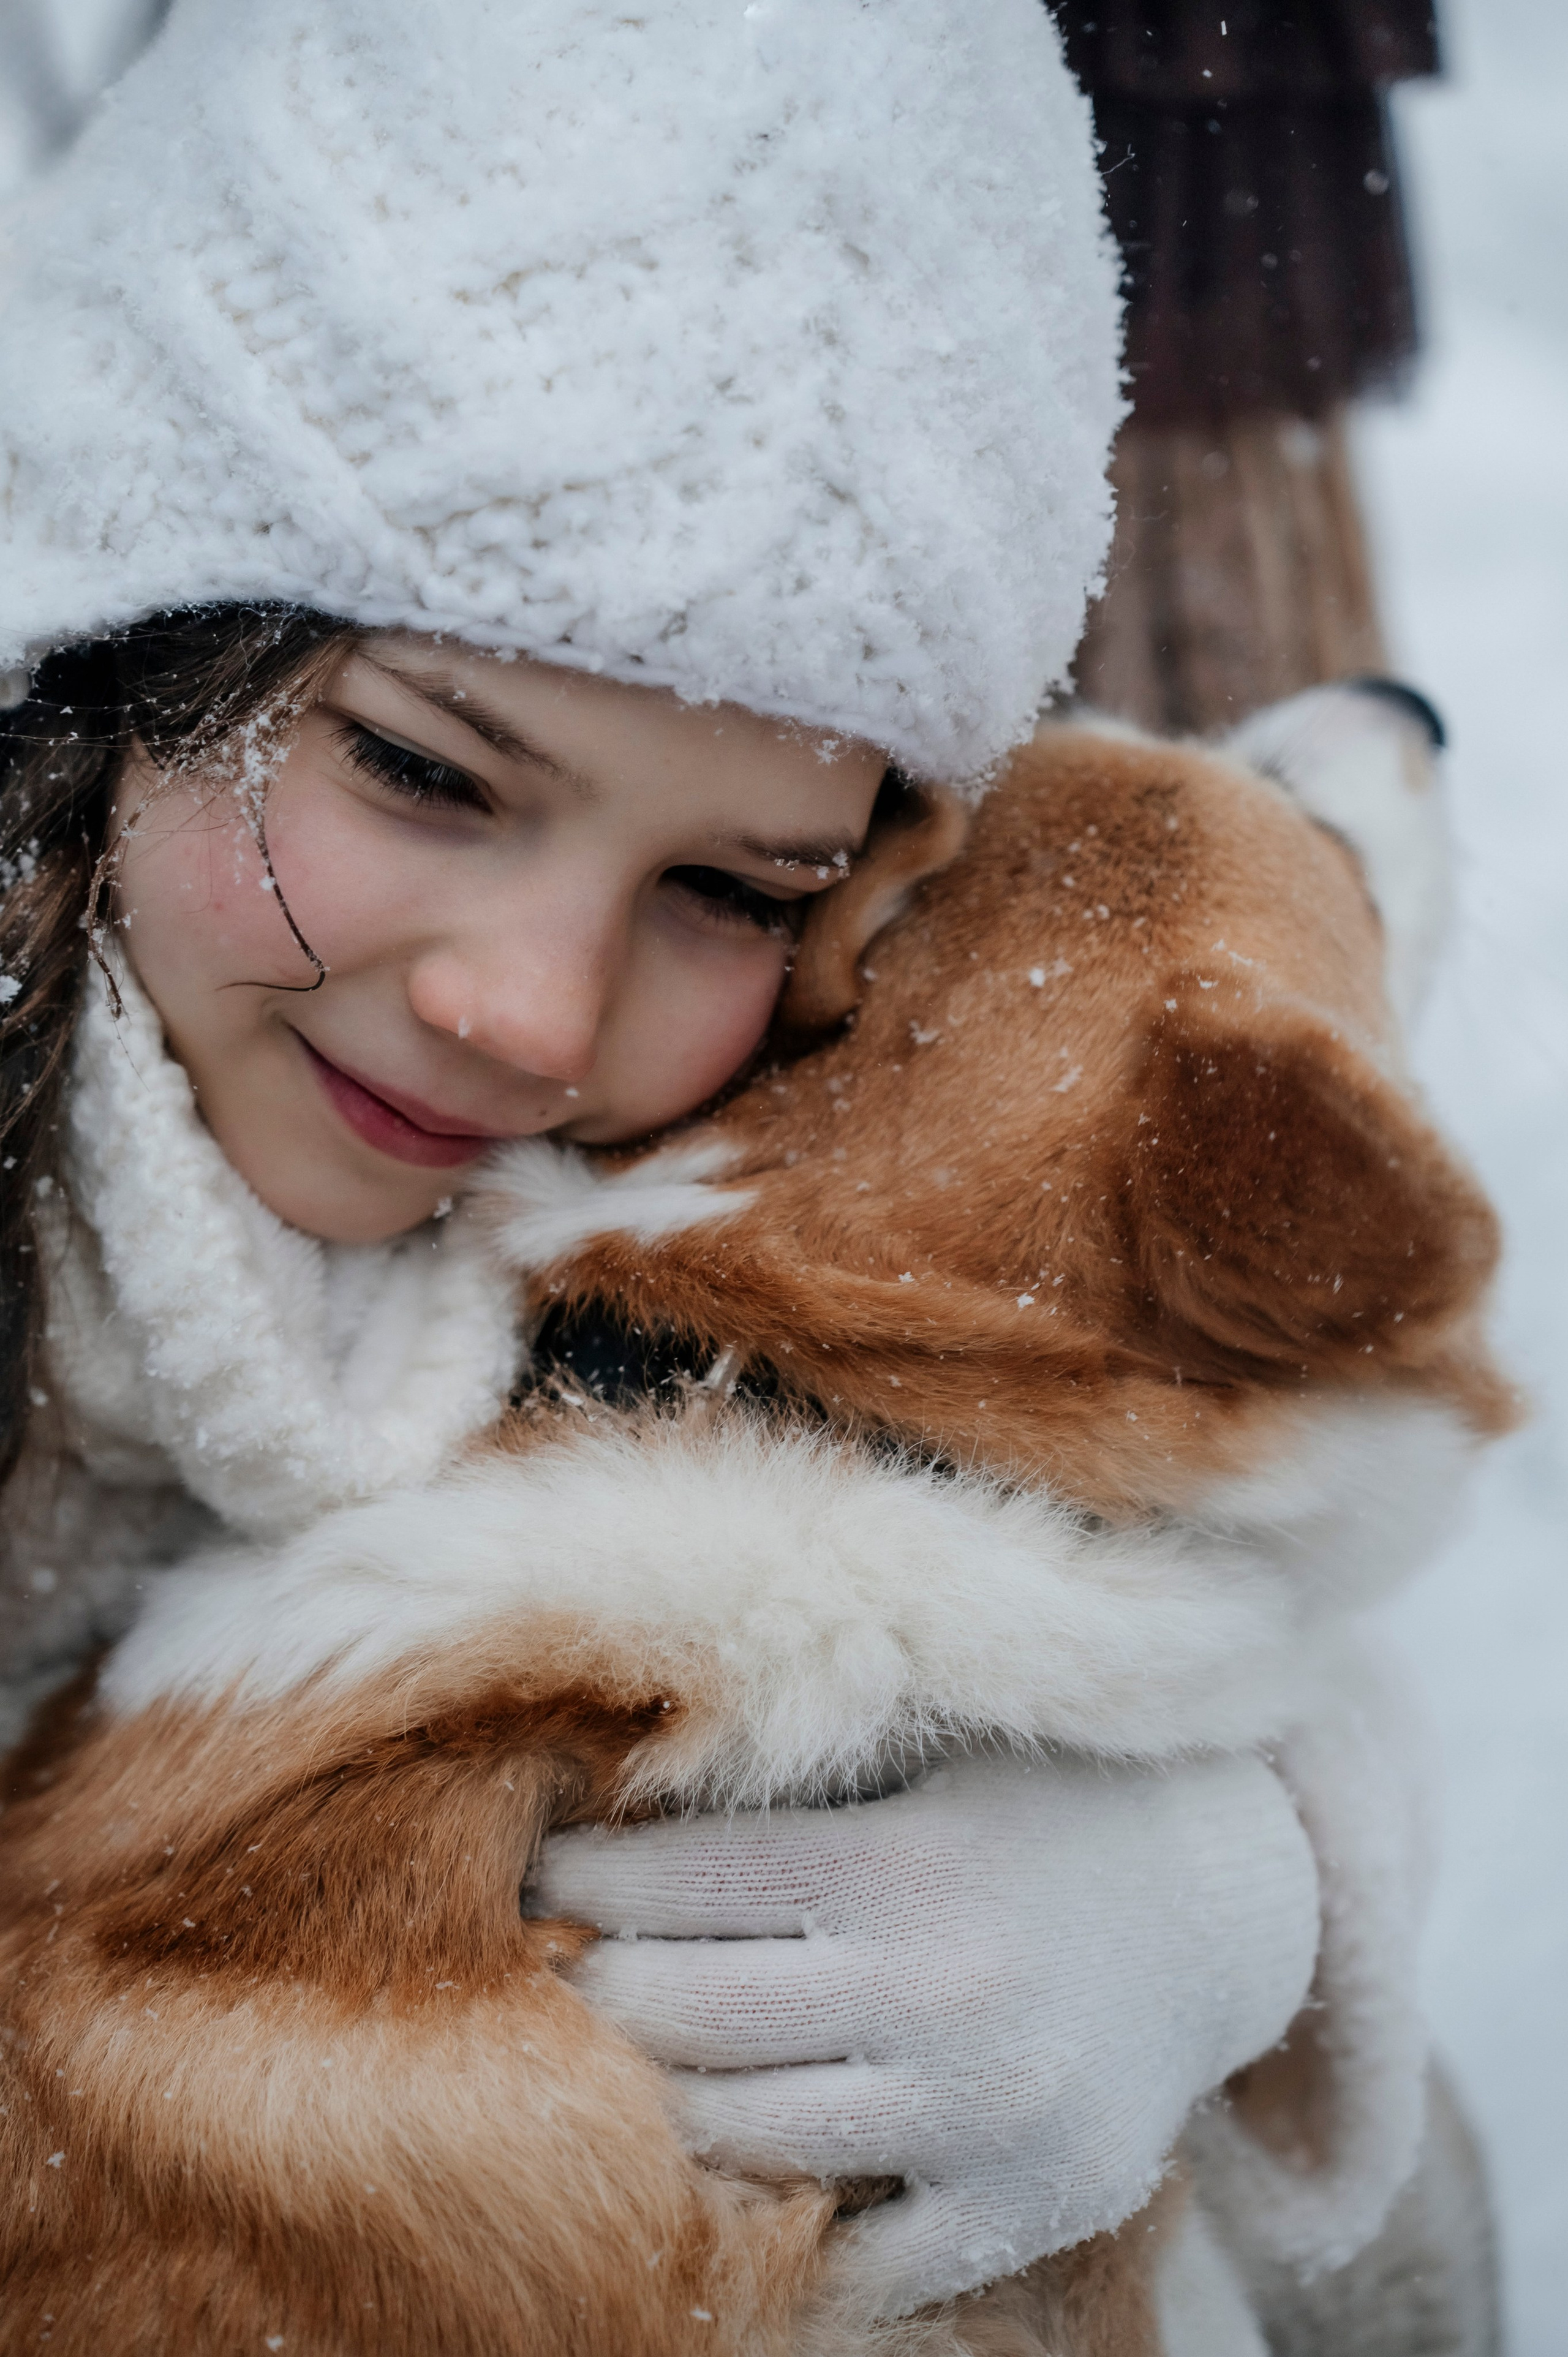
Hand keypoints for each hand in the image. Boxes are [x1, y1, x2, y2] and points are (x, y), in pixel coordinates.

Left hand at [527, 1747, 1318, 2316]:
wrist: (1223, 1908)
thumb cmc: (1047, 1811)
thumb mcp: (933, 1763)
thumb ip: (802, 1790)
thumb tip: (623, 1800)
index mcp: (903, 1861)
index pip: (682, 1883)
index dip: (585, 1882)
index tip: (535, 1880)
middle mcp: (936, 1986)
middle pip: (688, 2014)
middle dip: (599, 1995)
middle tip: (557, 1978)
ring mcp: (983, 2109)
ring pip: (747, 2136)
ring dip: (669, 2106)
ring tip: (632, 2069)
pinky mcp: (1029, 2201)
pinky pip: (863, 2255)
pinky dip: (797, 2225)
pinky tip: (751, 2173)